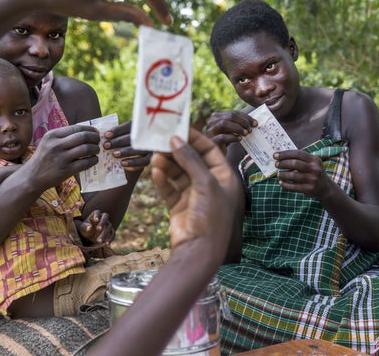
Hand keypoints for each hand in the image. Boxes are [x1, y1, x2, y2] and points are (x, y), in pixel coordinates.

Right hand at [23, 125, 100, 189]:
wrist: (32, 177)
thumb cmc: (44, 158)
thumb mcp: (49, 142)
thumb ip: (64, 136)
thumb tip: (88, 131)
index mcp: (52, 135)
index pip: (77, 128)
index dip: (90, 129)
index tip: (96, 132)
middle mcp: (56, 145)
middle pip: (83, 137)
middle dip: (95, 138)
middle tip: (98, 141)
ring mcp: (61, 158)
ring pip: (86, 149)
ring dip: (96, 149)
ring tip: (96, 150)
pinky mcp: (66, 171)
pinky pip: (86, 163)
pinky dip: (94, 160)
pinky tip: (94, 160)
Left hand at [77, 210, 114, 244]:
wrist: (90, 235)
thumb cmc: (86, 229)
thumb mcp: (83, 228)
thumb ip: (85, 227)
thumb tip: (89, 227)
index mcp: (95, 214)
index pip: (97, 212)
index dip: (97, 215)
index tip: (95, 220)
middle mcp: (103, 218)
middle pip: (105, 217)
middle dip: (102, 223)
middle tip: (98, 229)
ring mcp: (108, 224)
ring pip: (109, 227)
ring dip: (104, 234)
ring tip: (99, 241)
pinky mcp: (111, 231)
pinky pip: (112, 234)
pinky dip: (110, 239)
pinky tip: (107, 244)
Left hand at [103, 121, 151, 171]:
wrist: (132, 156)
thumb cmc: (123, 144)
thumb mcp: (119, 137)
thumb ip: (114, 135)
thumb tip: (105, 135)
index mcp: (137, 128)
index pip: (128, 126)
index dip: (117, 130)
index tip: (106, 135)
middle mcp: (145, 136)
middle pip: (133, 138)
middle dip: (118, 142)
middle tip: (106, 146)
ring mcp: (148, 147)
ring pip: (138, 149)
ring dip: (125, 151)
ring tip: (114, 154)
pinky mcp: (149, 158)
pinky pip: (143, 161)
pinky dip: (132, 162)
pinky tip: (122, 163)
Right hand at [150, 128, 239, 248]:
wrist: (199, 250)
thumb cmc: (211, 216)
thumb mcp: (205, 183)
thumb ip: (190, 160)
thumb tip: (176, 139)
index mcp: (224, 177)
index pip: (210, 151)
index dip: (195, 139)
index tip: (179, 128)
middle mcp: (209, 185)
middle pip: (191, 161)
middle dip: (177, 151)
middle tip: (161, 139)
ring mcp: (194, 196)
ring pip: (178, 174)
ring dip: (167, 164)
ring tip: (155, 155)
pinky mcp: (179, 206)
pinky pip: (169, 188)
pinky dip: (162, 180)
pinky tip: (155, 172)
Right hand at [204, 110, 256, 152]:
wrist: (216, 154)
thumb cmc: (225, 141)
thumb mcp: (231, 130)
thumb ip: (238, 124)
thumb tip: (254, 122)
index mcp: (216, 116)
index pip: (233, 113)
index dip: (246, 117)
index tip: (255, 123)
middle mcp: (211, 121)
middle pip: (230, 116)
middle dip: (243, 122)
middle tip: (250, 129)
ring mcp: (210, 131)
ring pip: (224, 124)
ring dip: (238, 128)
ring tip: (246, 134)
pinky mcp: (211, 141)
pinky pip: (222, 137)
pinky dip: (232, 137)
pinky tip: (239, 139)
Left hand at [273, 149, 331, 197]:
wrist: (325, 188)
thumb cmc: (313, 173)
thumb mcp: (311, 163)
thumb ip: (300, 159)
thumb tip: (280, 156)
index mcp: (314, 160)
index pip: (298, 154)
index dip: (285, 154)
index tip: (275, 155)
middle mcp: (315, 168)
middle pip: (295, 163)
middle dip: (283, 163)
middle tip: (276, 164)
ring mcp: (313, 179)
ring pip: (293, 175)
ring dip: (283, 175)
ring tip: (278, 174)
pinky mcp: (310, 189)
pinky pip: (294, 187)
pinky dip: (285, 185)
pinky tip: (281, 183)